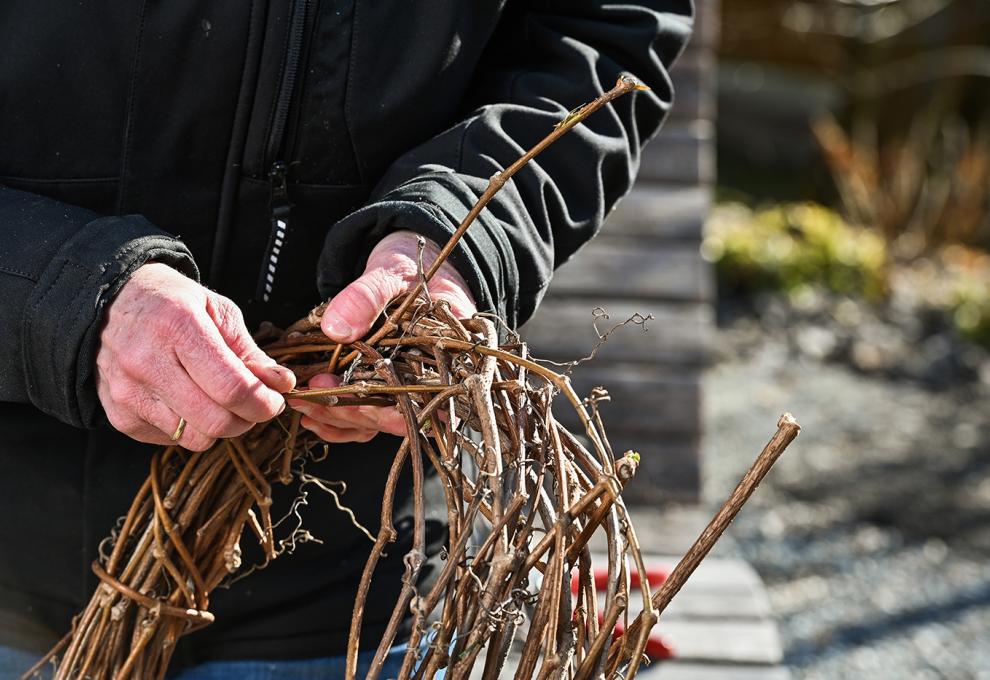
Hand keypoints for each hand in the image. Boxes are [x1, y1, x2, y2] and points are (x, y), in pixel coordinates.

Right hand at [96, 263, 295, 450]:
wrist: (109, 302)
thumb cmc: (171, 303)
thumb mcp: (218, 311)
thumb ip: (251, 351)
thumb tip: (282, 384)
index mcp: (178, 327)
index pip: (231, 388)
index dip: (263, 403)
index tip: (275, 401)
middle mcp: (147, 362)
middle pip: (215, 422)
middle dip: (247, 420)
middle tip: (254, 406)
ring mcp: (128, 392)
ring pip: (194, 439)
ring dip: (219, 427)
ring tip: (220, 402)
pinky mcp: (118, 414)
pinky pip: (170, 440)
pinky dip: (188, 429)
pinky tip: (188, 402)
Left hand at [291, 230, 475, 442]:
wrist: (407, 260)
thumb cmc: (410, 264)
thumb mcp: (391, 271)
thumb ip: (368, 296)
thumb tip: (337, 330)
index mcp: (449, 356)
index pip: (423, 398)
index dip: (385, 406)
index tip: (345, 394)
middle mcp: (433, 379)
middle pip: (397, 415)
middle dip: (352, 412)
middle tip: (311, 399)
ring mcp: (409, 386)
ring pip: (378, 420)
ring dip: (340, 418)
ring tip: (303, 405)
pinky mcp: (387, 387)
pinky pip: (367, 417)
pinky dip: (340, 422)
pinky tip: (314, 418)